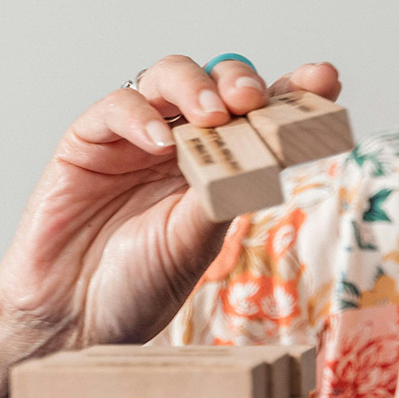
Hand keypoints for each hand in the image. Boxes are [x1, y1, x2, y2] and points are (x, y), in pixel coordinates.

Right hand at [0, 56, 340, 354]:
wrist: (74, 320)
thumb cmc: (138, 286)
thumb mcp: (195, 245)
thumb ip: (222, 195)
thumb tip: (267, 156)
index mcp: (220, 164)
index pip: (261, 114)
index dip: (292, 91)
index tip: (324, 80)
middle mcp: (180, 142)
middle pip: (217, 82)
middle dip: (242, 81)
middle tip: (255, 100)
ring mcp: (134, 137)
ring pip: (168, 78)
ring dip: (196, 86)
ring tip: (214, 114)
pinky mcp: (87, 141)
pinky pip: (116, 106)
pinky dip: (140, 115)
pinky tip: (161, 141)